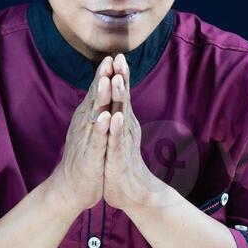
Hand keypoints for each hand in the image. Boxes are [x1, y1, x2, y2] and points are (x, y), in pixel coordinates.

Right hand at [48, 54, 114, 214]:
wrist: (70, 189)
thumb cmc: (85, 159)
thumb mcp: (92, 131)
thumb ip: (96, 110)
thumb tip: (101, 91)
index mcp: (89, 118)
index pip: (98, 92)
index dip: (106, 74)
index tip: (115, 55)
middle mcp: (85, 125)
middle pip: (95, 98)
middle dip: (103, 78)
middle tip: (110, 59)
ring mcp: (87, 140)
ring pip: (95, 115)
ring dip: (100, 98)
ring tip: (106, 80)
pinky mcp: (90, 157)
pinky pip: (97, 140)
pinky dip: (102, 128)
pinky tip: (107, 117)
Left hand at [103, 53, 161, 212]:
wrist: (132, 193)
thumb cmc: (122, 162)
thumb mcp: (118, 135)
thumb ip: (118, 116)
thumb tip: (118, 98)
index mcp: (123, 122)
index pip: (121, 95)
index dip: (119, 75)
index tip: (116, 54)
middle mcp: (126, 128)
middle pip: (124, 99)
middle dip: (121, 78)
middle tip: (120, 57)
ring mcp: (123, 142)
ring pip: (121, 116)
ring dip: (120, 98)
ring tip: (117, 79)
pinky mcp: (119, 158)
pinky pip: (117, 141)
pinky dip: (115, 129)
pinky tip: (115, 117)